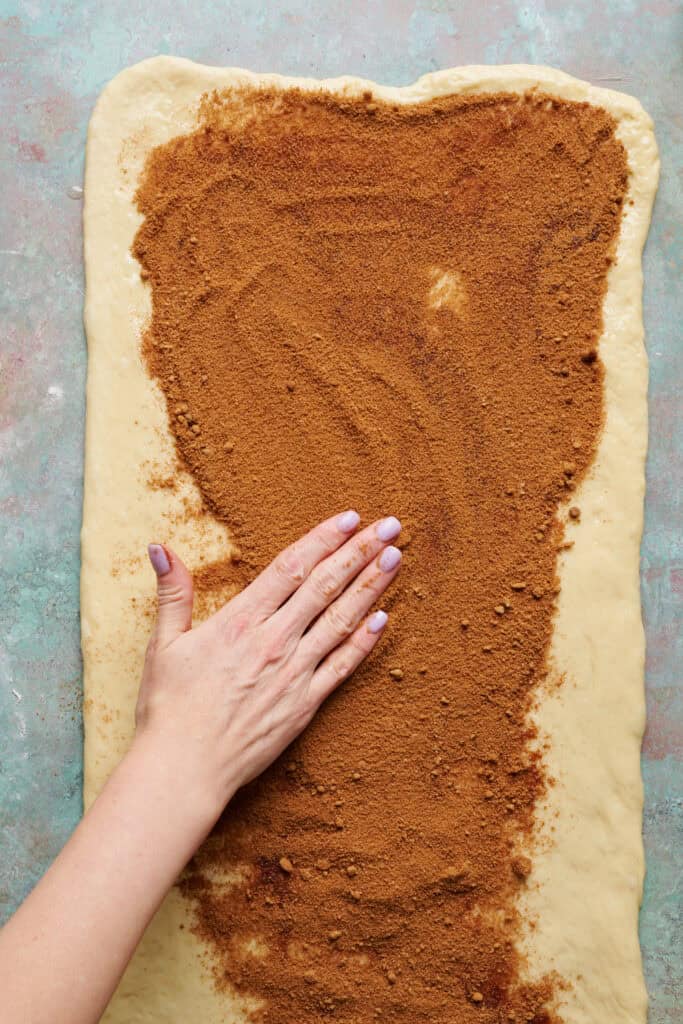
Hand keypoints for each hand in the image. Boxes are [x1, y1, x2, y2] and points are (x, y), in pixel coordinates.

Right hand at [136, 510, 401, 825]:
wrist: (185, 769)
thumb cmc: (169, 708)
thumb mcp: (163, 644)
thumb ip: (172, 593)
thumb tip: (158, 547)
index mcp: (239, 622)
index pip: (291, 568)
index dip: (322, 539)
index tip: (348, 518)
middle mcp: (273, 642)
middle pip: (325, 586)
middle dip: (358, 552)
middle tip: (389, 526)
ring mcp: (294, 673)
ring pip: (340, 620)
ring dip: (370, 587)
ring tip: (394, 558)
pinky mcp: (305, 704)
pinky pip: (342, 666)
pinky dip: (364, 641)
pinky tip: (383, 619)